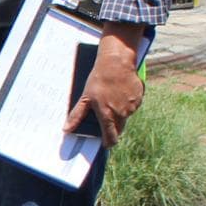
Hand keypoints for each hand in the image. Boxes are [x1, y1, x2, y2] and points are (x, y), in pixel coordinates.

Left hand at [66, 24, 146, 147]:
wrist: (116, 63)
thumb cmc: (99, 79)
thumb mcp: (85, 97)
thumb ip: (77, 115)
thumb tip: (67, 129)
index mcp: (108, 115)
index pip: (111, 137)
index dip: (108, 142)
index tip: (106, 143)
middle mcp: (122, 113)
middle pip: (119, 128)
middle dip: (113, 127)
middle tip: (107, 115)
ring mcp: (132, 106)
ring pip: (126, 116)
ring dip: (121, 112)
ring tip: (113, 98)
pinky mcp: (139, 98)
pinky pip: (133, 105)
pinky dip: (128, 102)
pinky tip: (121, 92)